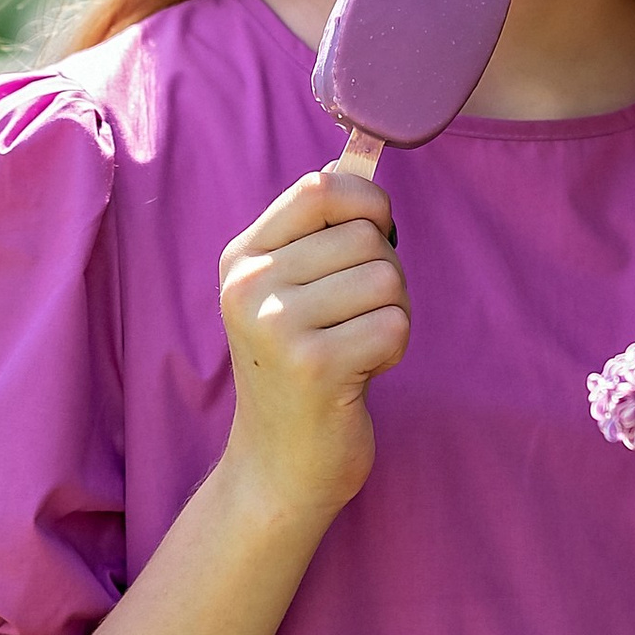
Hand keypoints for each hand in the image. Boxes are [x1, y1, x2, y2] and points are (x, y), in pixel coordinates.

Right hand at [218, 168, 409, 527]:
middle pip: (366, 236)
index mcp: (241, 259)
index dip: (368, 203)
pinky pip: (393, 325)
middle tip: (355, 320)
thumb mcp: (286, 293)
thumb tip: (358, 167)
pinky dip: (393, 349)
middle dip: (385, 275)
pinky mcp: (314, 367)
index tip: (379, 234)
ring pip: (386, 278)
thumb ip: (317, 235)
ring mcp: (277, 327)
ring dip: (392, 315)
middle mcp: (250, 287)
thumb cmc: (299, 370)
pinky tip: (360, 374)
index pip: (319, 189)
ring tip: (355, 347)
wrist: (278, 467)